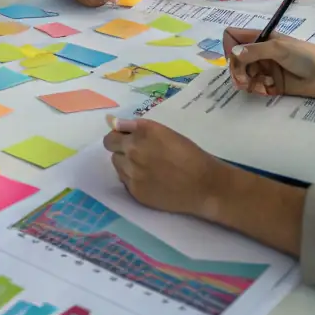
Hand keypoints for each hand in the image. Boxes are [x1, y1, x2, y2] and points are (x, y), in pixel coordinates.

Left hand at [102, 119, 225, 216]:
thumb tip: (115, 124)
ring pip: (116, 164)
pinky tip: (148, 179)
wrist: (203, 184)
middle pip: (110, 146)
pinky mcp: (135, 191)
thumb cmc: (188, 154)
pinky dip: (132, 179)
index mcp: (142, 131)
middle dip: (119, 148)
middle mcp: (133, 149)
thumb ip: (138, 128)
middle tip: (134, 154)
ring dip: (125, 163)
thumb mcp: (164, 132)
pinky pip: (124, 180)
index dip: (119, 135)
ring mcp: (132, 171)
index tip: (126, 139)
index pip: (114, 131)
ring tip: (144, 167)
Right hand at [224, 26, 314, 98]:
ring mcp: (265, 69)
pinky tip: (268, 89)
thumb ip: (255, 50)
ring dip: (247, 82)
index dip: (230, 48)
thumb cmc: (304, 55)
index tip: (236, 59)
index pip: (233, 37)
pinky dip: (258, 89)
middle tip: (243, 81)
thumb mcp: (278, 48)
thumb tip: (233, 54)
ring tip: (258, 86)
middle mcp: (259, 53)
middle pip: (235, 60)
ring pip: (243, 76)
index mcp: (260, 38)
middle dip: (237, 71)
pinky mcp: (271, 85)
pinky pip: (255, 88)